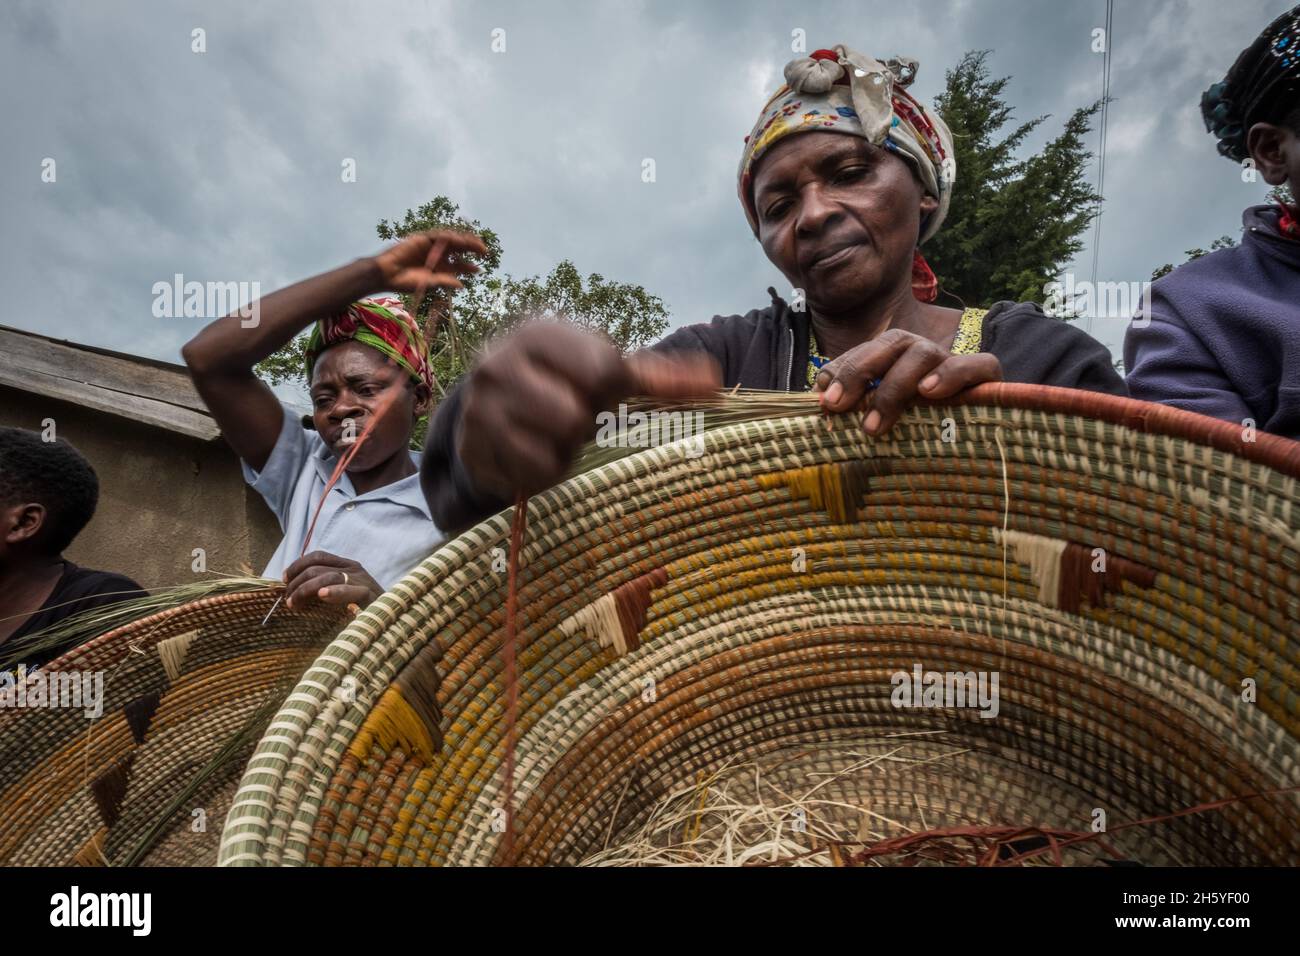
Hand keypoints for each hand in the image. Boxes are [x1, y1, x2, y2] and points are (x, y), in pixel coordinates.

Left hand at [282, 551, 382, 609]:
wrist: (393, 618)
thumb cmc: (364, 608)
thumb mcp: (342, 592)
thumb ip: (325, 587)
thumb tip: (294, 590)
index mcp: (347, 565)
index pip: (318, 556)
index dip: (297, 565)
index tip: (284, 580)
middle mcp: (354, 569)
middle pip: (317, 568)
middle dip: (297, 583)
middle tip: (288, 600)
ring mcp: (362, 581)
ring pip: (328, 577)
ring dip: (306, 589)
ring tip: (294, 603)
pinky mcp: (370, 595)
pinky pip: (352, 591)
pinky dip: (336, 592)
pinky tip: (323, 595)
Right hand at [371, 229, 487, 293]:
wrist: (386, 274)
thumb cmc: (404, 282)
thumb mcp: (428, 283)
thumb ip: (444, 281)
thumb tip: (461, 285)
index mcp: (440, 267)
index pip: (459, 265)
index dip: (469, 266)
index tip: (480, 269)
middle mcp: (437, 255)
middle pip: (458, 249)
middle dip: (472, 249)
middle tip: (484, 252)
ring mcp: (430, 246)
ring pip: (451, 240)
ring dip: (464, 240)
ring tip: (476, 244)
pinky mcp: (422, 239)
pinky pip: (438, 235)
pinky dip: (448, 236)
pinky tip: (458, 240)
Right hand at [457, 323, 720, 500]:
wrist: (493, 411)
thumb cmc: (565, 385)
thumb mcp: (609, 375)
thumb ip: (663, 379)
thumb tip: (716, 380)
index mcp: (538, 332)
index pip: (602, 369)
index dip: (611, 390)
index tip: (599, 389)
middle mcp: (498, 362)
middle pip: (574, 415)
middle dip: (582, 424)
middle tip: (572, 418)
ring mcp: (478, 407)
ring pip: (551, 448)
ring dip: (563, 452)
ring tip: (552, 436)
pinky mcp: (471, 448)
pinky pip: (529, 475)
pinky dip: (542, 473)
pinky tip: (533, 454)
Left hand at [813, 328, 1001, 433]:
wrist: (982, 442)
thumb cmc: (924, 430)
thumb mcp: (886, 418)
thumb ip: (855, 403)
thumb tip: (821, 394)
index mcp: (898, 358)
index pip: (867, 352)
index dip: (844, 370)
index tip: (824, 400)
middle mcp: (924, 354)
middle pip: (893, 343)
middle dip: (859, 371)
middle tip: (837, 406)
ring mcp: (954, 362)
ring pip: (925, 353)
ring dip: (895, 385)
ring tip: (875, 424)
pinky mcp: (988, 377)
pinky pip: (975, 365)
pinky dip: (951, 375)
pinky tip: (929, 392)